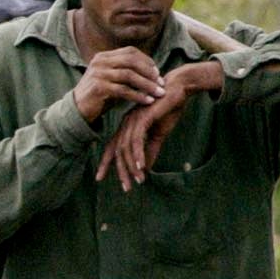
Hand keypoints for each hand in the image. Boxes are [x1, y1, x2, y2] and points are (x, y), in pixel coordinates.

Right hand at [72, 47, 166, 123]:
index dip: (147, 61)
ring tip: (159, 93)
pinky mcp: (98, 88)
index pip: (130, 52)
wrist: (77, 110)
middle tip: (161, 83)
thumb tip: (153, 71)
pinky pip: (124, 90)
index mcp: (103, 56)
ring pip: (129, 75)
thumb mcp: (112, 78)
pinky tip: (148, 101)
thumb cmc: (99, 95)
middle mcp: (100, 62)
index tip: (157, 73)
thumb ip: (126, 71)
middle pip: (131, 61)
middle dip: (149, 72)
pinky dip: (138, 96)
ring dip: (147, 85)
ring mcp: (98, 74)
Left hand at [97, 61, 214, 189]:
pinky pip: (137, 139)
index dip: (106, 163)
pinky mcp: (143, 117)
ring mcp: (133, 120)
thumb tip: (145, 169)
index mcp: (128, 126)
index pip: (113, 147)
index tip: (99, 178)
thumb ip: (151, 150)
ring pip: (126, 148)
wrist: (180, 89)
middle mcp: (127, 124)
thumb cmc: (169, 109)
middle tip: (126, 188)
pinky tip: (141, 166)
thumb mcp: (159, 134)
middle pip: (117, 151)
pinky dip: (138, 154)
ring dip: (132, 166)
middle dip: (120, 171)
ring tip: (138, 181)